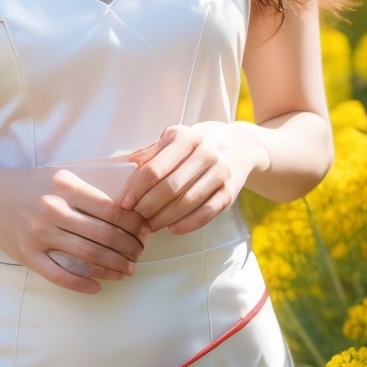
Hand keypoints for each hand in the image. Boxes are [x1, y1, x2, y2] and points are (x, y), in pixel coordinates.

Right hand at [0, 165, 149, 294]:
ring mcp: (39, 233)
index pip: (112, 210)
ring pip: (87, 256)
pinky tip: (97, 286)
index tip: (145, 233)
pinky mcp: (27, 254)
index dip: (134, 225)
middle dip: (129, 248)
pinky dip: (82, 284)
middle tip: (139, 254)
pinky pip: (59, 275)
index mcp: (66, 186)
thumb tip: (129, 211)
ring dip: (113, 266)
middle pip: (104, 235)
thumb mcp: (60, 176)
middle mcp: (53, 209)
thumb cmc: (31, 185)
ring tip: (126, 270)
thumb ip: (89, 191)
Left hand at [118, 121, 267, 235]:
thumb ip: (151, 153)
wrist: (241, 146)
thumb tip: (124, 167)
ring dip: (164, 218)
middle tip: (134, 218)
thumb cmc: (199, 144)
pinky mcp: (230, 192)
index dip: (136, 188)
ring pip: (187, 201)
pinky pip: (207, 212)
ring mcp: (220, 172)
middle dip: (148, 206)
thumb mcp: (176, 139)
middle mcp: (206, 152)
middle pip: (170, 187)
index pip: (155, 168)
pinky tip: (172, 229)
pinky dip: (188, 224)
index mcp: (186, 137)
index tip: (124, 202)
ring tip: (148, 225)